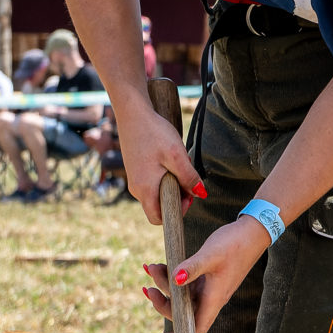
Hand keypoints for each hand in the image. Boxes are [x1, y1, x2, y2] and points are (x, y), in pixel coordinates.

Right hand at [116, 100, 204, 227]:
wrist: (133, 113)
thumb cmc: (154, 133)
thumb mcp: (177, 156)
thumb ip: (189, 177)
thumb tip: (200, 194)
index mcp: (144, 189)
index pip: (158, 218)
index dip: (176, 213)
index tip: (188, 196)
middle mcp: (136, 188)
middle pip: (159, 205)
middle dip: (177, 196)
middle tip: (188, 176)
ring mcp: (135, 179)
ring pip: (157, 193)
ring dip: (172, 184)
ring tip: (179, 163)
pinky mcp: (136, 170)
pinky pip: (152, 182)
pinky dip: (164, 176)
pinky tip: (170, 158)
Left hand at [142, 215, 267, 332]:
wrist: (252, 232)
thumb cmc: (235, 244)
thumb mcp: (211, 254)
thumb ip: (192, 267)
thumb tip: (175, 279)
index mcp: (214, 298)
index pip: (197, 328)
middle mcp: (210, 297)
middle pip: (182, 313)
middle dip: (163, 303)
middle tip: (149, 288)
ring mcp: (207, 287)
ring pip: (181, 297)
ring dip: (164, 286)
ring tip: (152, 267)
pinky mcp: (206, 277)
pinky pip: (184, 284)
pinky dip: (170, 277)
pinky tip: (160, 266)